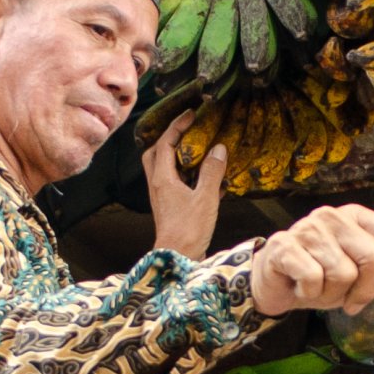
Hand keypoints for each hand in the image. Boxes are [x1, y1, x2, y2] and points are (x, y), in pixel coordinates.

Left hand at [147, 114, 225, 259]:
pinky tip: (204, 179)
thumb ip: (211, 172)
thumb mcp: (205, 198)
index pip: (165, 143)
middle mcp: (157, 185)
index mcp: (163, 178)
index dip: (177, 126)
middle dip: (167, 139)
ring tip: (194, 151)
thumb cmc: (189, 230)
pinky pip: (174, 185)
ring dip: (175, 157)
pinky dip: (185, 176)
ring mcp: (161, 197)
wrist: (177, 259)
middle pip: (155, 154)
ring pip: (162, 169)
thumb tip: (218, 149)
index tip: (191, 115)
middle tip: (185, 132)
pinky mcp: (169, 208)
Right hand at [249, 204, 373, 316]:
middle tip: (348, 299)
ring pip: (343, 274)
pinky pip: (313, 279)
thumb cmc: (317, 276)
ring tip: (318, 290)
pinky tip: (301, 287)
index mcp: (355, 216)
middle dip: (364, 290)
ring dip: (332, 295)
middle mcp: (333, 216)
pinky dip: (310, 293)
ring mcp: (308, 228)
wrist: (272, 283)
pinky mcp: (284, 245)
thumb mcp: (354, 269)